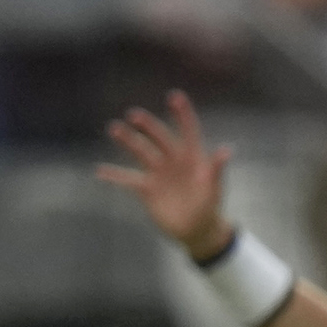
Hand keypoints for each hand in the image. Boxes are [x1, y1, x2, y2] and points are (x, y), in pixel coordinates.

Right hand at [97, 93, 233, 257]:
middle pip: (159, 138)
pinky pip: (128, 180)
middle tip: (134, 115)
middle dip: (148, 125)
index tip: (174, 96)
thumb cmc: (210, 207)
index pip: (188, 130)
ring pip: (141, 152)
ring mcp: (158, 174)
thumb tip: (226, 150)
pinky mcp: (147, 190)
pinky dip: (114, 176)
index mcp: (193, 157)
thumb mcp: (215, 189)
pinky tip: (100, 171)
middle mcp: (173, 160)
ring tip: (114, 129)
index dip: (182, 114)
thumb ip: (217, 169)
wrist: (196, 230)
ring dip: (128, 141)